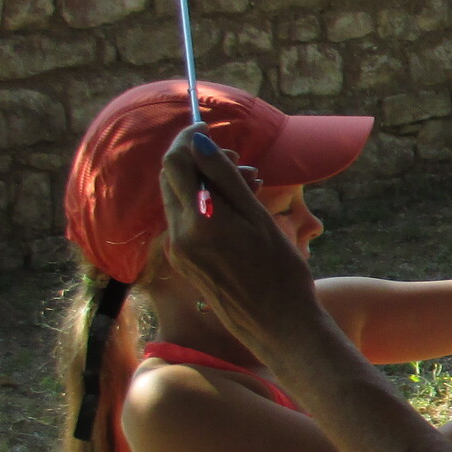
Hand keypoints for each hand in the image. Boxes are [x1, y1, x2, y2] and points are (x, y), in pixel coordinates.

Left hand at [158, 126, 330, 363]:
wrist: (278, 326)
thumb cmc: (280, 273)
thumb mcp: (258, 218)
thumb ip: (224, 178)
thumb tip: (199, 141)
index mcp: (198, 221)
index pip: (176, 163)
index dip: (187, 138)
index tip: (207, 126)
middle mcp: (179, 235)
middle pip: (171, 180)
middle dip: (196, 159)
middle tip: (234, 158)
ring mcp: (179, 251)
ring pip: (180, 200)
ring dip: (204, 182)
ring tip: (248, 183)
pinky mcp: (185, 263)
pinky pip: (187, 222)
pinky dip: (205, 206)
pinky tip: (237, 210)